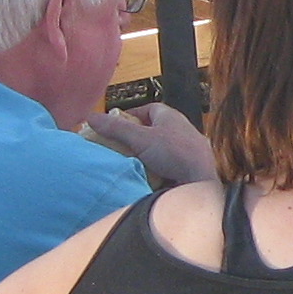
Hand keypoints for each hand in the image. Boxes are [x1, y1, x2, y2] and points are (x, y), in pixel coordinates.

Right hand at [86, 102, 211, 186]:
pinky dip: (153, 170)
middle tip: (117, 147)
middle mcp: (180, 131)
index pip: (148, 109)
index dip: (131, 116)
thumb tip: (91, 117)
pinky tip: (143, 176)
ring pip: (157, 150)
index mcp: (171, 117)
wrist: (201, 184)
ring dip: (142, 156)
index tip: (115, 126)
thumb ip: (116, 128)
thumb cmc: (176, 154)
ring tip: (127, 163)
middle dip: (133, 138)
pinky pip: (165, 166)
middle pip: (151, 130)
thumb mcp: (141, 138)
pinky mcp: (186, 169)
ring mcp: (185, 151)